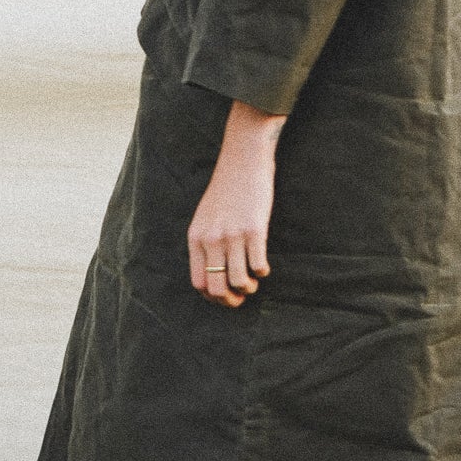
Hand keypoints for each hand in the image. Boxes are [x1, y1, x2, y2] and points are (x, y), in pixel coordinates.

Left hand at [188, 100, 286, 306]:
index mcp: (196, 238)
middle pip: (217, 288)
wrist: (242, 160)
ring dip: (248, 288)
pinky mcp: (254, 230)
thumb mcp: (206, 217)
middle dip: (231, 300)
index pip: (198, 283)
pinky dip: (262, 271)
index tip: (225, 296)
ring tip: (253, 280)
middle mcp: (211, 240)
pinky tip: (263, 265)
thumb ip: (206, 242)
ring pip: (239, 281)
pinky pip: (258, 266)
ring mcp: (233, 236)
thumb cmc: (226, 189)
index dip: (213, 297)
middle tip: (241, 297)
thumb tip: (215, 273)